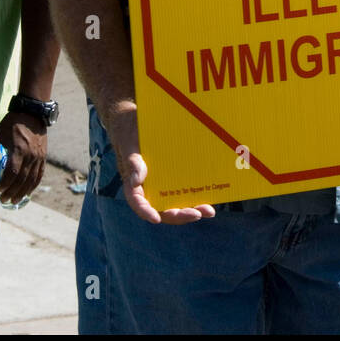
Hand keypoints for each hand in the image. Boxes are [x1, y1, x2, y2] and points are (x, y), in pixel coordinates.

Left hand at [0, 112, 47, 203]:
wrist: (32, 113)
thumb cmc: (12, 123)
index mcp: (19, 150)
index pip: (12, 172)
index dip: (6, 183)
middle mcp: (30, 155)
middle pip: (22, 179)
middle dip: (12, 192)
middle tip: (4, 199)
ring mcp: (38, 157)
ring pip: (31, 179)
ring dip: (23, 192)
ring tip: (15, 201)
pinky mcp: (43, 156)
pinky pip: (39, 174)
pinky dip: (34, 185)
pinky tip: (29, 192)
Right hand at [105, 105, 213, 224]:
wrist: (137, 121)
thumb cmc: (130, 132)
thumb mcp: (130, 143)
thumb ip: (133, 162)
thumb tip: (137, 181)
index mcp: (134, 185)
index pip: (139, 203)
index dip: (146, 212)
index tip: (156, 218)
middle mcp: (149, 190)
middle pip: (162, 209)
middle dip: (180, 215)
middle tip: (197, 214)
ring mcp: (163, 186)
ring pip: (176, 205)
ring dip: (192, 210)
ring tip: (209, 211)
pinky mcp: (174, 180)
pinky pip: (184, 193)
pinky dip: (196, 198)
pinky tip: (209, 199)